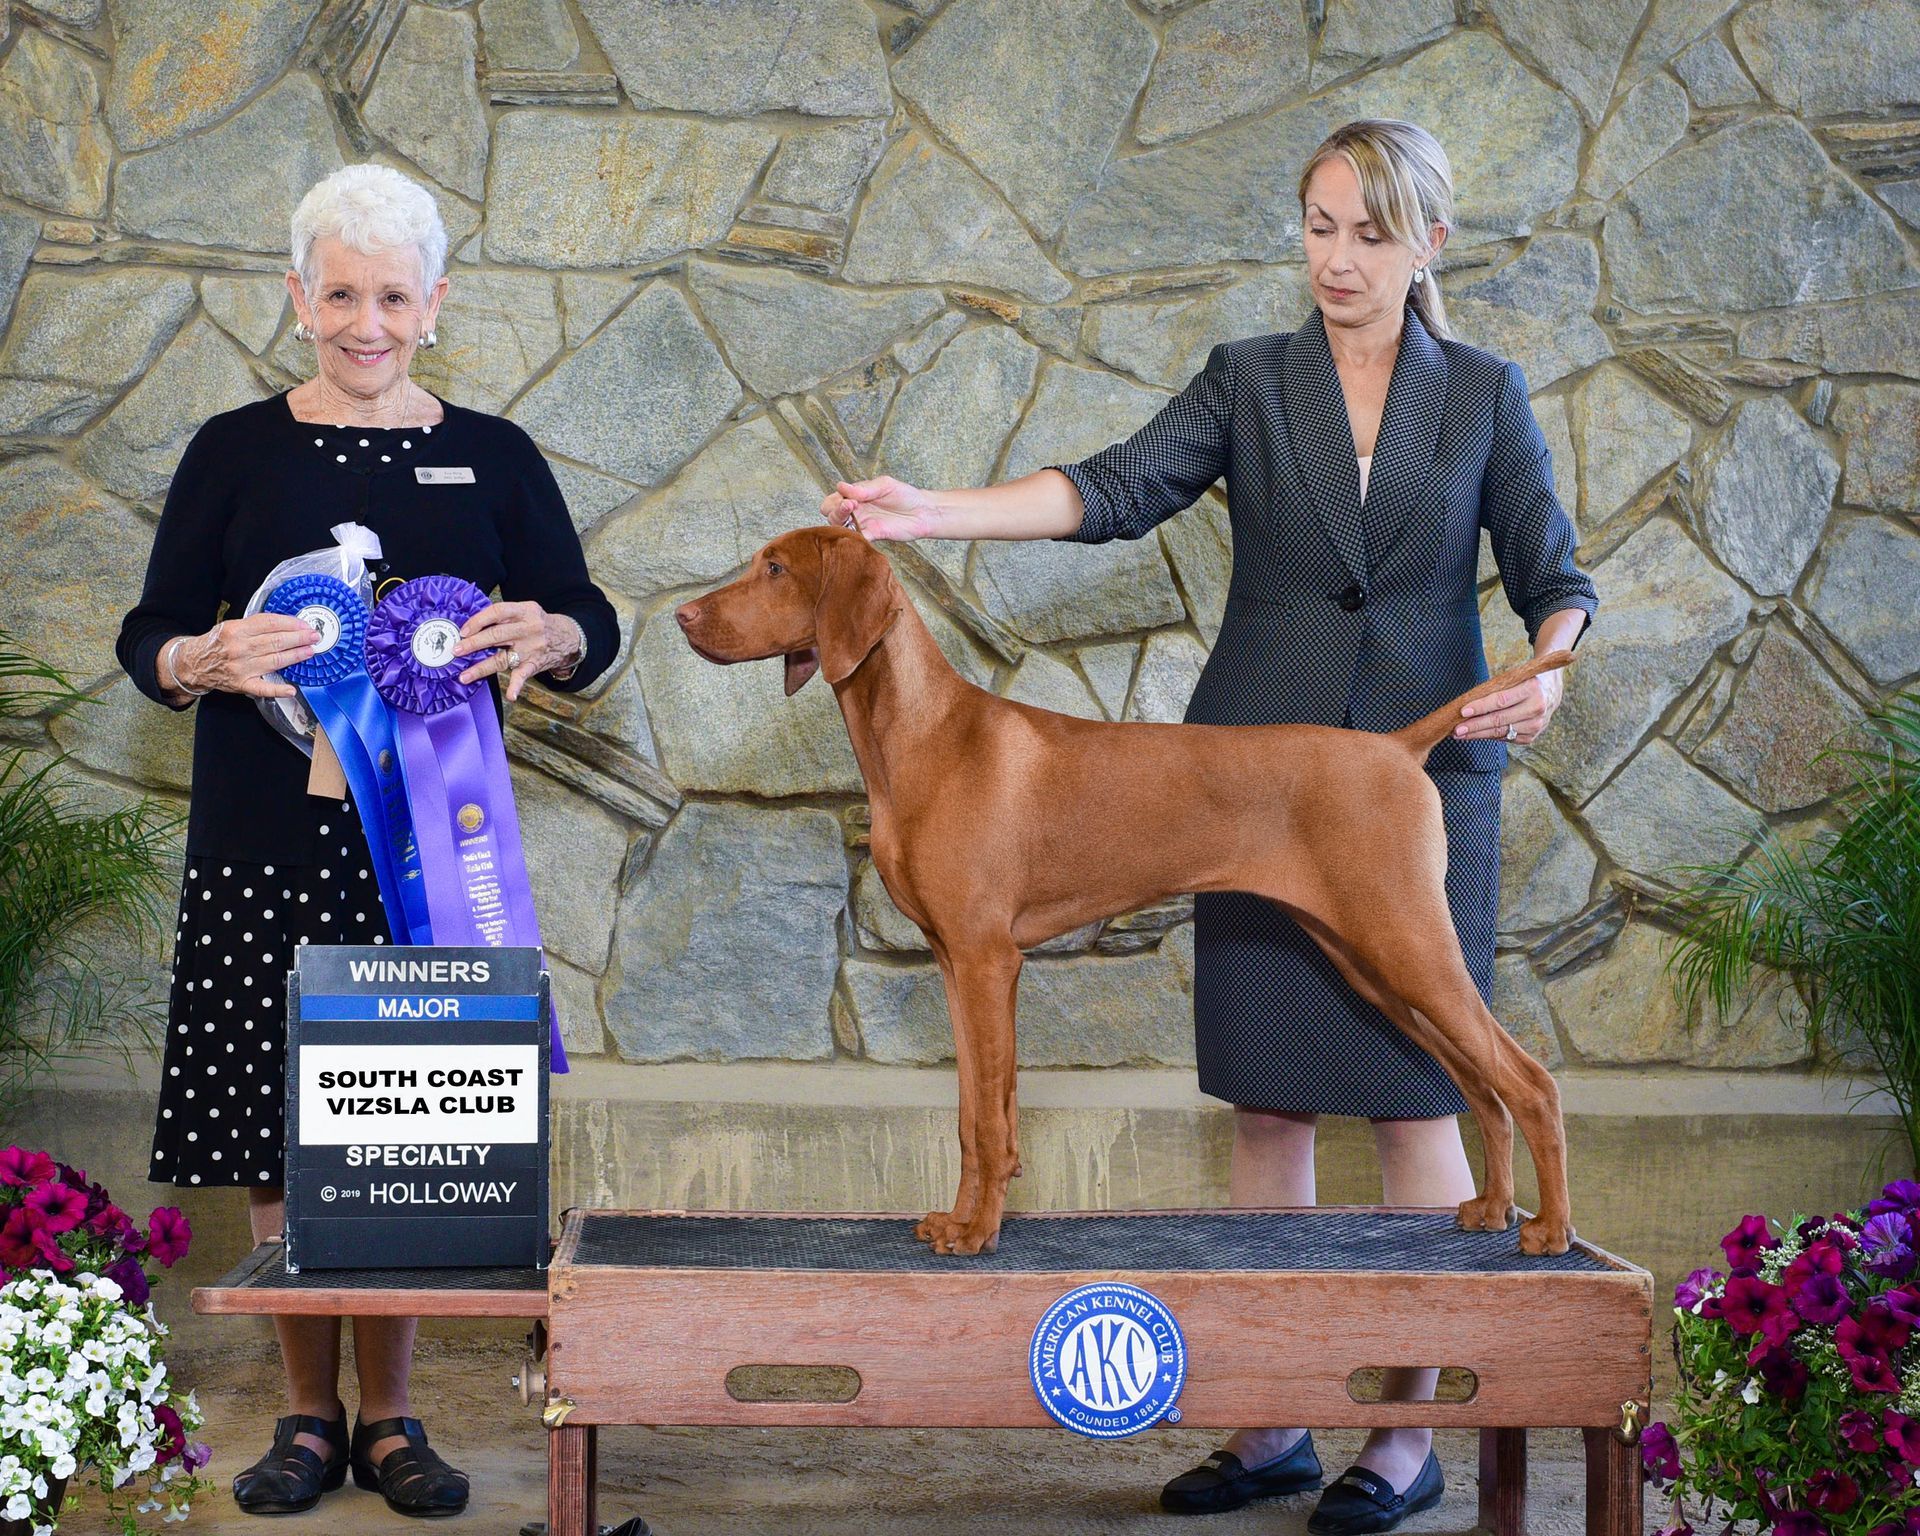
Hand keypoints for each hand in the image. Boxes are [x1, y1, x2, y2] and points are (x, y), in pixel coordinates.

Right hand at [171, 614, 316, 698]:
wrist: (194, 663)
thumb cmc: (217, 643)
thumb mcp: (231, 626)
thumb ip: (256, 626)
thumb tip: (285, 624)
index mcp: (237, 630)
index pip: (270, 624)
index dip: (291, 624)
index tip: (305, 625)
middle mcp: (239, 648)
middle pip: (275, 642)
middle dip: (299, 639)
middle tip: (315, 637)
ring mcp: (241, 668)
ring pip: (274, 661)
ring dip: (295, 656)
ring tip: (310, 652)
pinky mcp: (242, 684)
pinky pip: (262, 688)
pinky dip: (277, 690)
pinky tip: (291, 689)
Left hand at [452, 600, 576, 701]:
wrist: (569, 637)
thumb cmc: (538, 623)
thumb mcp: (526, 610)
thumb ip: (504, 615)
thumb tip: (471, 625)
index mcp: (524, 611)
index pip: (497, 612)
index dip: (478, 620)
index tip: (463, 630)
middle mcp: (528, 628)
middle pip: (497, 635)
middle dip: (474, 644)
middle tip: (456, 651)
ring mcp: (532, 647)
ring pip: (502, 658)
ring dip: (482, 668)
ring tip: (464, 677)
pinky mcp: (535, 664)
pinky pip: (523, 676)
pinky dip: (517, 686)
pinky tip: (511, 696)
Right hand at [820, 476, 937, 541]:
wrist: (923, 511)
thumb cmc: (905, 495)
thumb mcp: (884, 485)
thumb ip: (864, 488)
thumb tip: (841, 486)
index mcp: (856, 497)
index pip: (832, 500)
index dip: (834, 500)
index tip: (848, 498)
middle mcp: (856, 512)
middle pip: (830, 515)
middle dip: (835, 511)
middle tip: (850, 505)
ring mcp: (863, 525)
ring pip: (839, 528)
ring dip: (841, 522)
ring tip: (853, 513)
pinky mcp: (873, 536)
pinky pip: (857, 539)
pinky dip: (853, 536)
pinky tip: (858, 529)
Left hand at [1454, 666, 1563, 745]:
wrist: (1550, 692)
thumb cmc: (1523, 682)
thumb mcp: (1514, 678)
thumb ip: (1494, 690)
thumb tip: (1466, 706)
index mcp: (1532, 689)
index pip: (1501, 700)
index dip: (1481, 707)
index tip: (1463, 711)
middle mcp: (1536, 708)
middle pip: (1499, 720)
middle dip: (1474, 726)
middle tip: (1456, 729)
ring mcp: (1536, 725)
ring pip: (1500, 732)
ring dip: (1477, 734)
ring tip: (1460, 734)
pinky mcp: (1532, 736)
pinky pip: (1505, 738)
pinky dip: (1489, 737)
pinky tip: (1475, 735)